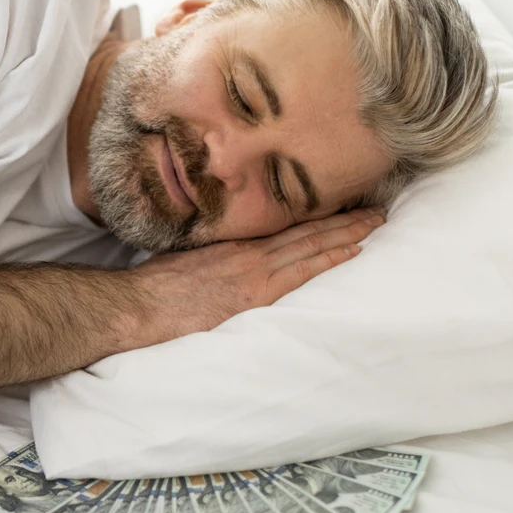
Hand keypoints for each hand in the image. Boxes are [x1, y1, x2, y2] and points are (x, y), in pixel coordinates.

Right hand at [126, 207, 386, 347]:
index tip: (338, 206)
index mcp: (229, 245)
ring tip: (374, 222)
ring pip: (309, 244)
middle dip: (340, 220)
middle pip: (302, 230)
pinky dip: (328, 256)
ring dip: (345, 232)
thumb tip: (218, 264)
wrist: (138, 306)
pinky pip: (301, 270)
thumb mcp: (182, 264)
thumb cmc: (150, 290)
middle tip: (374, 208)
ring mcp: (252, 270)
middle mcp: (246, 251)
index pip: (280, 227)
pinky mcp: (254, 292)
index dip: (311, 217)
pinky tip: (352, 249)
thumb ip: (209, 261)